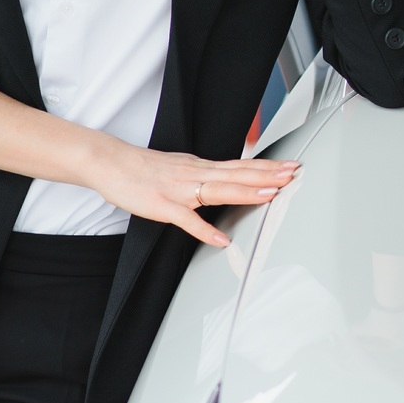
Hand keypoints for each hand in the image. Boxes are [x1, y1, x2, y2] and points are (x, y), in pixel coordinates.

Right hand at [87, 140, 298, 247]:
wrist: (110, 162)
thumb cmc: (143, 168)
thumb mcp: (181, 166)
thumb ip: (204, 174)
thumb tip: (226, 178)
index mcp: (201, 167)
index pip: (240, 166)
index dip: (266, 166)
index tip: (290, 166)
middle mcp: (195, 174)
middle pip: (237, 174)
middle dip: (267, 175)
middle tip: (293, 175)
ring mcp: (179, 190)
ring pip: (218, 190)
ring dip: (245, 192)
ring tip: (271, 195)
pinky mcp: (162, 205)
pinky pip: (186, 220)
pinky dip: (204, 230)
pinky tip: (220, 239)